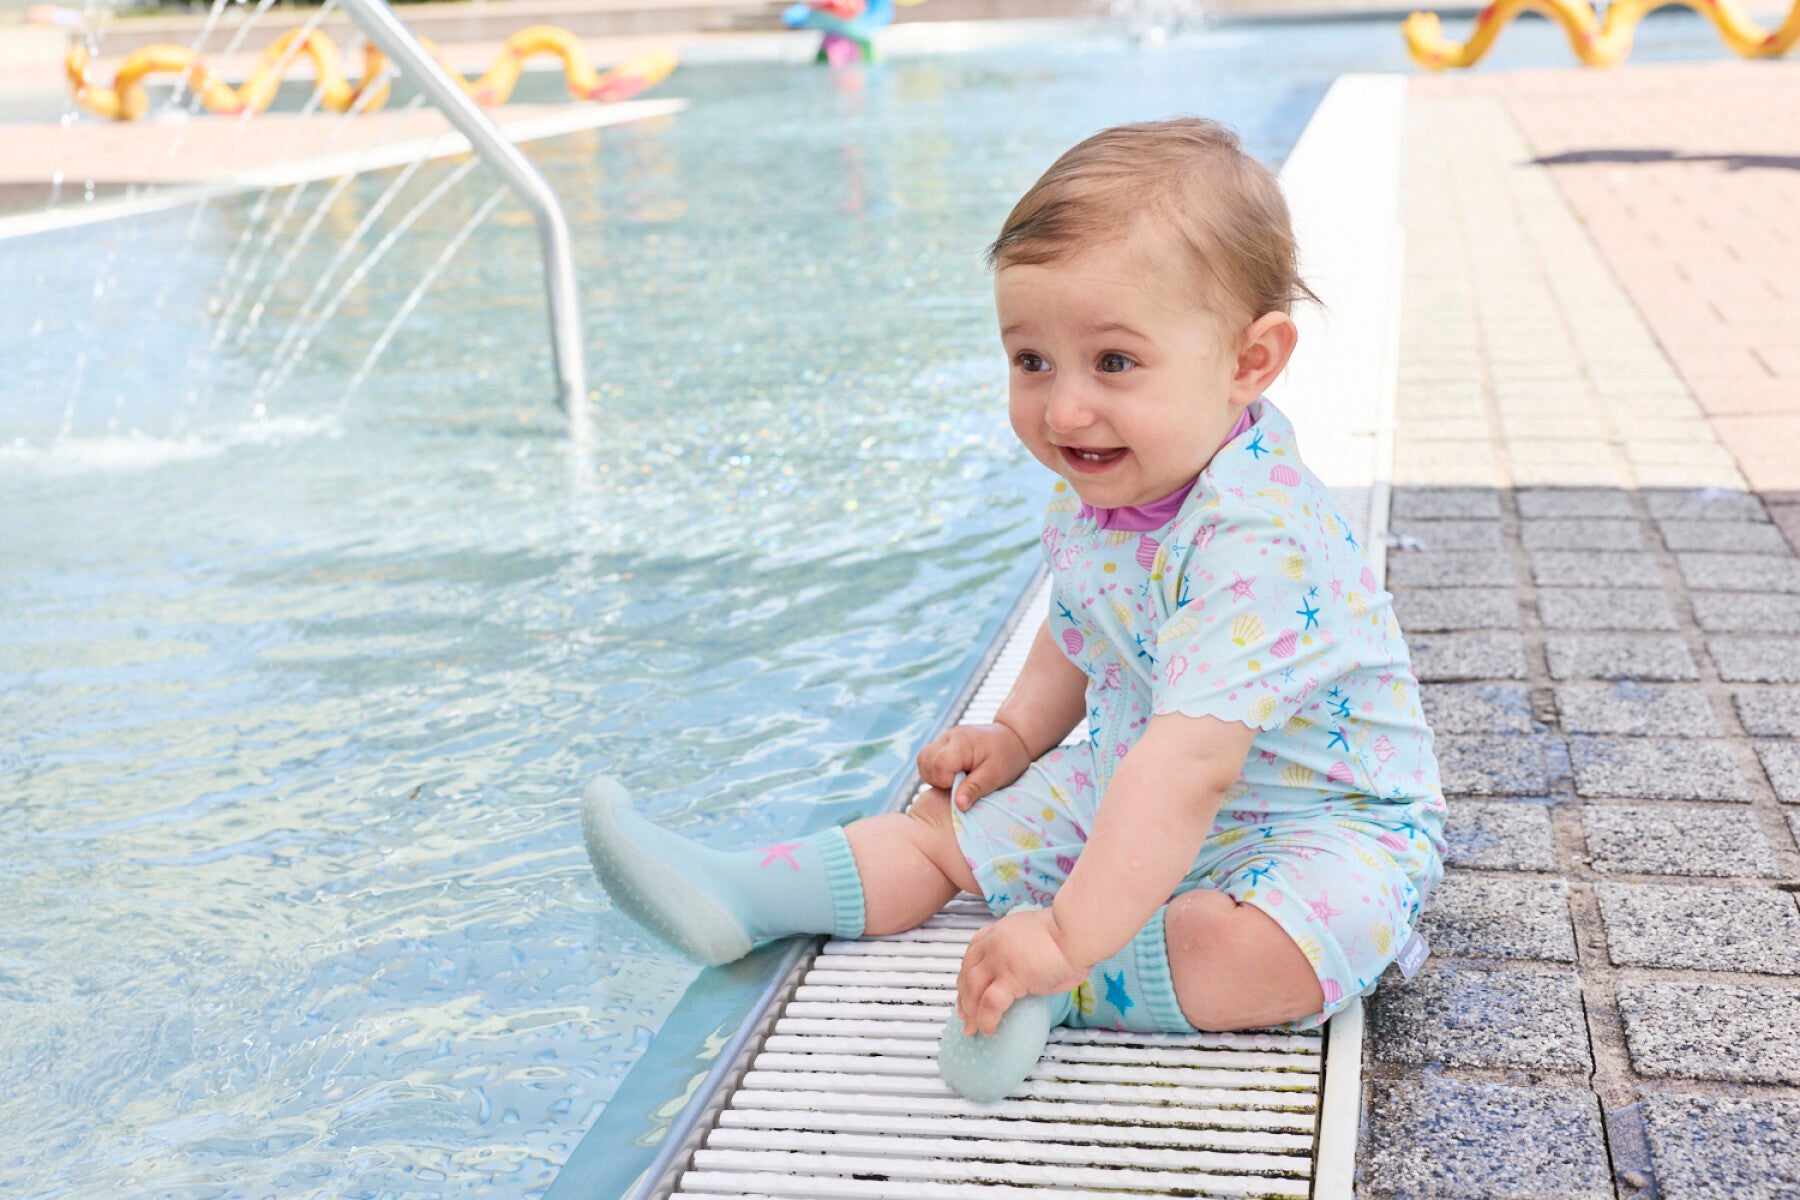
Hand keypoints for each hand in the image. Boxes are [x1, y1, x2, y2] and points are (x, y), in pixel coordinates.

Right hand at [917, 722, 1031, 810]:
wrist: (1011, 739)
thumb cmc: (1007, 757)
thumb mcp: (995, 776)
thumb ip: (975, 788)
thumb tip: (958, 805)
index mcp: (962, 742)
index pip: (939, 764)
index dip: (946, 781)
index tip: (961, 786)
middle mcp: (948, 737)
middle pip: (925, 760)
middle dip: (938, 779)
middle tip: (959, 784)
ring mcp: (944, 739)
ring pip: (923, 760)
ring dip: (934, 776)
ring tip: (955, 781)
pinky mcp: (943, 744)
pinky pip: (927, 760)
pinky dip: (935, 772)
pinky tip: (952, 776)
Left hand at [955, 906, 1087, 1036]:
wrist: (1077, 932)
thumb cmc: (1070, 936)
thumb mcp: (1038, 936)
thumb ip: (1026, 951)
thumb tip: (1030, 971)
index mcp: (1001, 931)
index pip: (973, 951)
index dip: (966, 972)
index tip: (964, 986)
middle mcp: (995, 943)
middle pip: (968, 971)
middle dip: (963, 995)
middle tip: (963, 1014)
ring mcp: (1000, 960)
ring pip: (973, 988)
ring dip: (970, 1011)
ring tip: (972, 1029)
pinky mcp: (1010, 977)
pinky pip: (990, 1003)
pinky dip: (986, 1019)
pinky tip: (988, 1030)